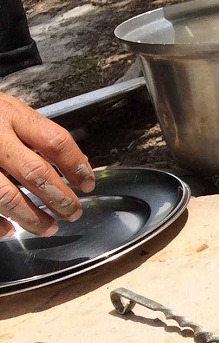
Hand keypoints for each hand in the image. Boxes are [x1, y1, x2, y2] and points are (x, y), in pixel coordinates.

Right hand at [0, 93, 93, 238]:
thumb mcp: (12, 112)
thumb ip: (41, 136)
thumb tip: (80, 162)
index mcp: (13, 117)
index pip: (55, 143)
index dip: (76, 166)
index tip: (87, 184)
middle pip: (35, 172)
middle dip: (59, 198)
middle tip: (73, 212)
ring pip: (7, 196)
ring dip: (33, 217)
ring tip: (49, 227)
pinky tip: (10, 229)